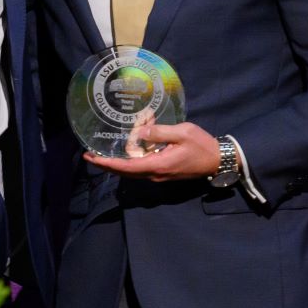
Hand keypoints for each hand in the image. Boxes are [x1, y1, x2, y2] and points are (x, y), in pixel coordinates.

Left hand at [85, 122, 221, 181]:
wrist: (218, 160)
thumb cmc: (201, 146)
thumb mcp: (182, 133)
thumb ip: (159, 132)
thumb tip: (139, 134)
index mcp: (158, 165)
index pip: (127, 167)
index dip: (108, 163)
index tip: (92, 158)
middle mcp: (155, 174)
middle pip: (126, 172)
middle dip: (107, 164)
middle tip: (89, 155)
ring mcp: (159, 175)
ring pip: (133, 170)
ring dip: (119, 161)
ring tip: (103, 151)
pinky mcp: (163, 172)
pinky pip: (142, 167)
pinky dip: (131, 159)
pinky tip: (128, 148)